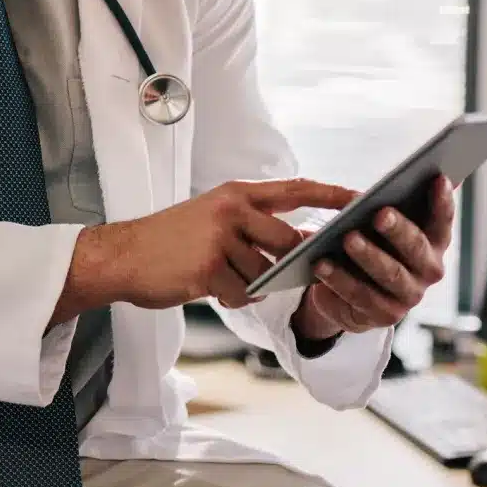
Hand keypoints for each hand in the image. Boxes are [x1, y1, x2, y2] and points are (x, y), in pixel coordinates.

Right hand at [52, 178, 355, 324]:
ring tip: (219, 274)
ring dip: (249, 283)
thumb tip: (298, 243)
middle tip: (265, 268)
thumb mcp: (212, 215)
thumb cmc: (171, 239)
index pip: (296, 189)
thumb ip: (253, 223)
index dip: (331, 193)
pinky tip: (210, 286)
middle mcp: (231, 210)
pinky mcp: (209, 268)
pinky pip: (243, 293)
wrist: (124, 255)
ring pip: (264, 272)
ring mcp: (220, 238)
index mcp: (236, 193)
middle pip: (286, 241)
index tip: (362, 197)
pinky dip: (233, 297)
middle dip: (284, 262)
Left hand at [291, 175, 454, 341]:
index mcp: (433, 242)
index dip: (442, 201)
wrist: (349, 291)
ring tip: (347, 238)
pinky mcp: (384, 315)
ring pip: (389, 274)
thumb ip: (393, 204)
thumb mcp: (381, 224)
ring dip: (368, 255)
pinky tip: (321, 263)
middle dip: (398, 229)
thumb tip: (398, 179)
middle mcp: (428, 270)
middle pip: (416, 247)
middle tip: (379, 213)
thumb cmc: (371, 244)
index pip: (443, 220)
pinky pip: (360, 295)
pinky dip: (339, 278)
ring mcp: (408, 296)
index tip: (437, 177)